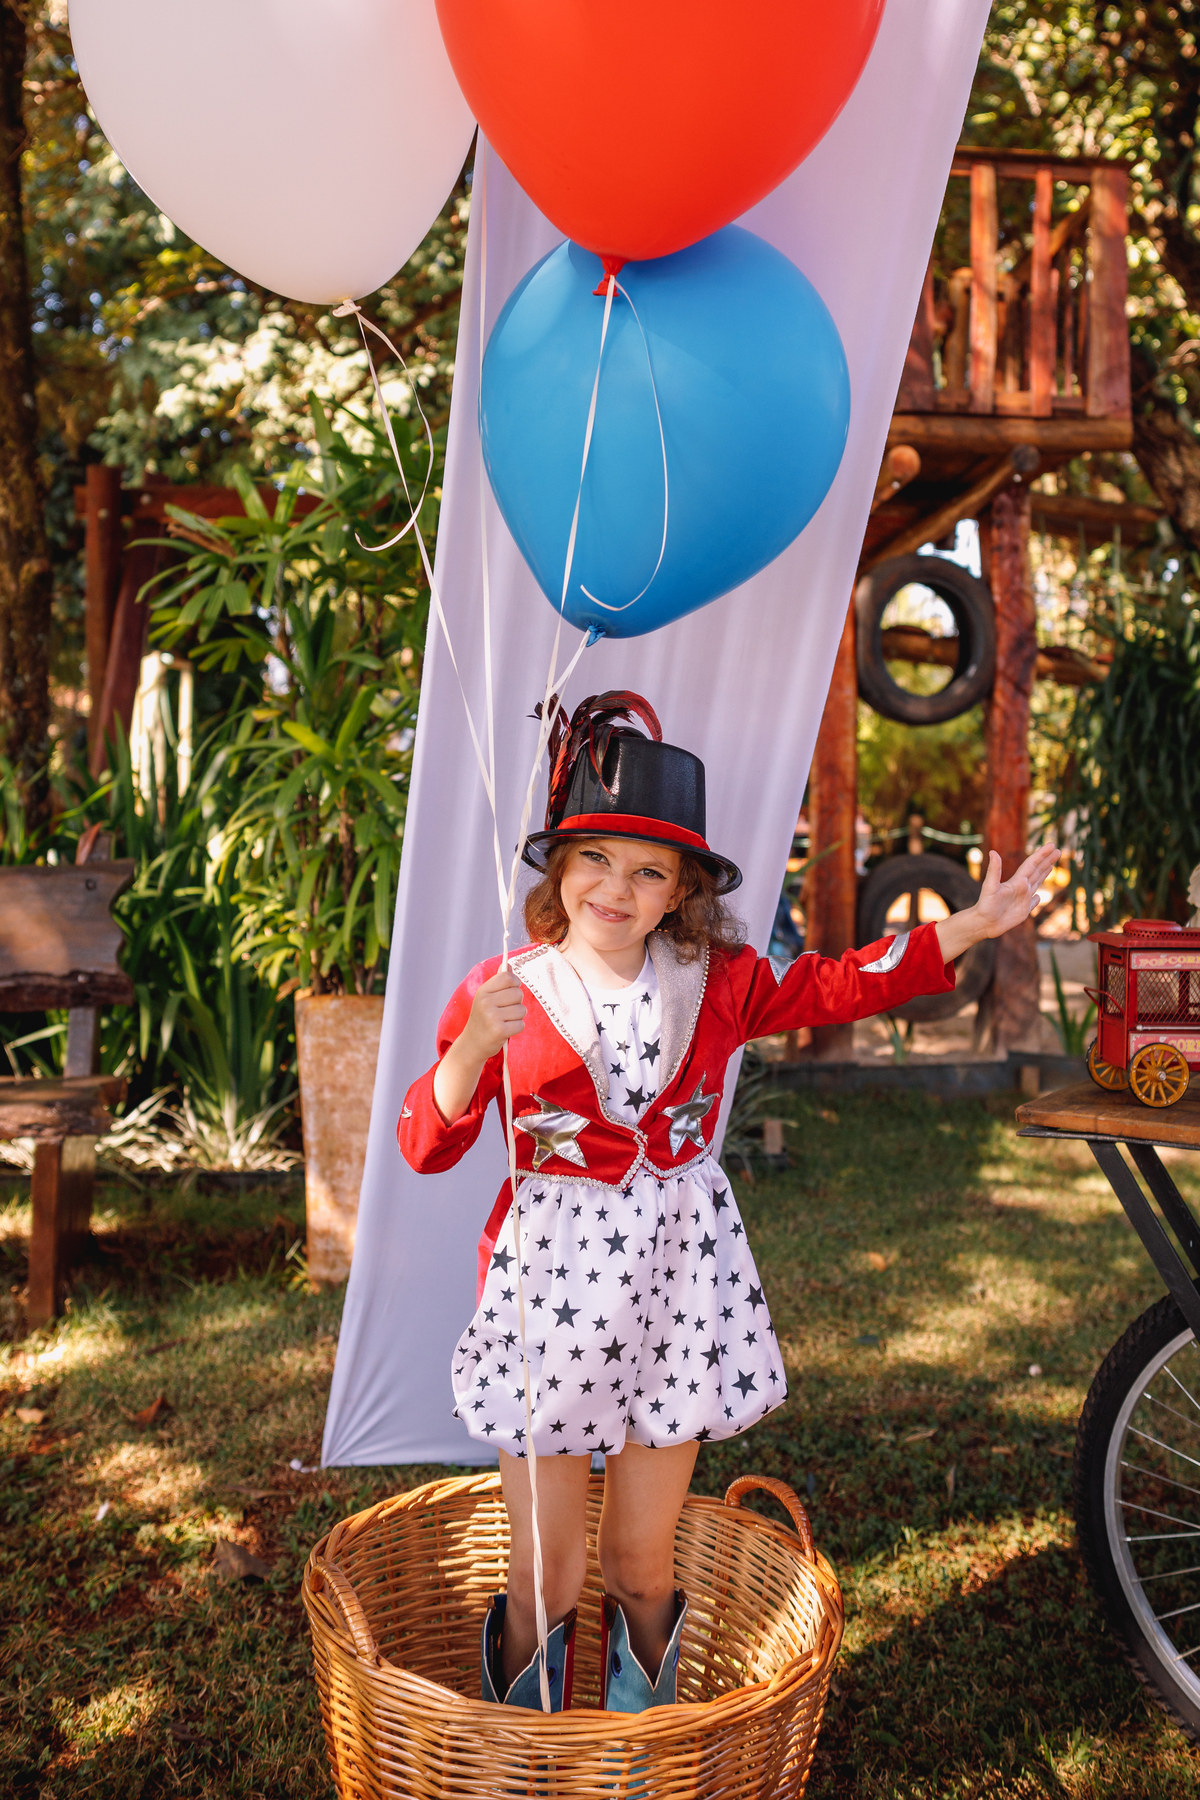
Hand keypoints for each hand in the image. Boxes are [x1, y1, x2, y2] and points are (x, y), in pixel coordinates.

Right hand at [460, 968, 526, 1058]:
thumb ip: (498, 981)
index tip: (511, 991)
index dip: (515, 983)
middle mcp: (486, 1002)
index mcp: (483, 991)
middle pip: (518, 993)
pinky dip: (516, 1029)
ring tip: (505, 1021)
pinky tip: (505, 1031)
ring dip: (517, 1017)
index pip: (508, 977)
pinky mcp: (499, 1031)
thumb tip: (508, 965)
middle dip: (517, 1003)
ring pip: (522, 1010)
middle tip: (506, 1011)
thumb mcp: (486, 997)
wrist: (472, 1044)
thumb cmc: (483, 1018)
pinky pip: (520, 1025)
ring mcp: (492, 1017)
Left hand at [935, 844, 1060, 962]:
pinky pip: (1033, 903)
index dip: (1041, 854)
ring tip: (1052, 865)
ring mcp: (1023, 899)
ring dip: (1044, 874)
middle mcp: (1021, 888)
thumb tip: (992, 852)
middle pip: (1037, 871)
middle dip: (1047, 861)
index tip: (1052, 845)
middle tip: (1058, 850)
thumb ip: (994, 870)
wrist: (983, 923)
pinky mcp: (1023, 911)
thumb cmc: (985, 905)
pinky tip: (1039, 896)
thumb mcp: (990, 886)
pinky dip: (1037, 899)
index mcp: (1016, 881)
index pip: (1031, 864)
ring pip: (1036, 883)